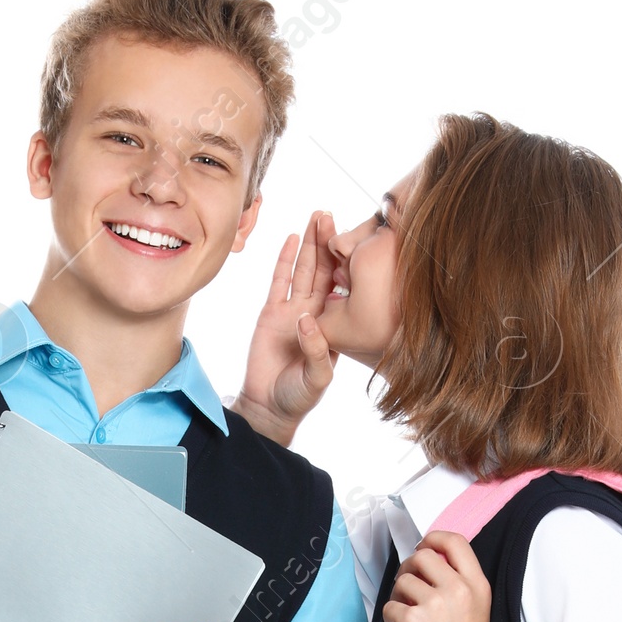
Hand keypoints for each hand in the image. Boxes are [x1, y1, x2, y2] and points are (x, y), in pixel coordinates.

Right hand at [228, 214, 337, 447]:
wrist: (269, 407)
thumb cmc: (298, 397)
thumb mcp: (317, 378)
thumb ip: (316, 351)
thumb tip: (305, 321)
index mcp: (333, 326)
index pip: (342, 288)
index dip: (346, 262)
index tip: (352, 237)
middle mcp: (315, 314)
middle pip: (324, 270)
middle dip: (328, 242)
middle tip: (332, 214)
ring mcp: (293, 311)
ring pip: (304, 270)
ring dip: (310, 244)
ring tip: (317, 217)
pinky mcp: (271, 314)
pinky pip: (281, 281)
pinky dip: (286, 260)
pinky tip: (293, 239)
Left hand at [381, 531, 514, 621]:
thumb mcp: (476, 607)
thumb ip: (458, 582)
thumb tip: (426, 560)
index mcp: (476, 583)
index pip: (453, 541)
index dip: (433, 539)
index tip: (423, 548)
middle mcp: (457, 588)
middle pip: (421, 556)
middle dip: (409, 570)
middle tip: (409, 591)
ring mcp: (435, 604)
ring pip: (402, 581)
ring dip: (399, 598)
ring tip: (410, 620)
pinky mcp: (414, 621)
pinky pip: (390, 607)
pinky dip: (392, 621)